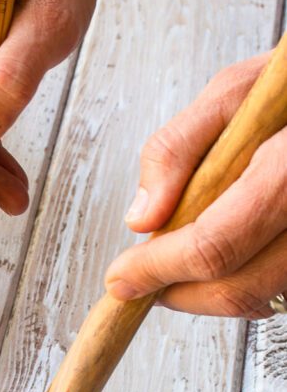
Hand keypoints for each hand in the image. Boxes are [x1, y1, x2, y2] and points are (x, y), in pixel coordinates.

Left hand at [105, 52, 286, 318]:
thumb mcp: (236, 92)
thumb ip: (178, 149)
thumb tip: (142, 219)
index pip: (214, 245)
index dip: (158, 270)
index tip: (120, 278)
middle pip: (238, 289)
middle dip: (177, 293)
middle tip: (142, 278)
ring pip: (261, 298)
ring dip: (207, 292)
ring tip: (180, 258)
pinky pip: (282, 290)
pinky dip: (244, 282)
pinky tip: (227, 253)